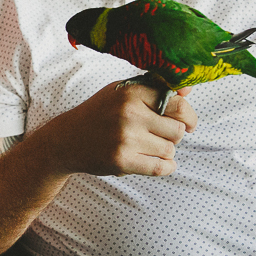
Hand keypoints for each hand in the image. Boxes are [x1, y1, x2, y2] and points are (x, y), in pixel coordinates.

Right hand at [42, 81, 195, 177]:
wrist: (67, 140)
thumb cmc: (100, 113)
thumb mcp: (123, 92)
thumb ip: (155, 88)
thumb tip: (189, 88)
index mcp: (132, 92)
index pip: (178, 104)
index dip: (188, 115)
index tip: (188, 123)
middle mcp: (129, 113)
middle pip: (178, 129)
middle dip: (174, 135)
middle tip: (161, 136)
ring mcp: (125, 138)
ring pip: (170, 149)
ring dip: (165, 151)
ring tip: (151, 147)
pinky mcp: (122, 160)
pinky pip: (160, 167)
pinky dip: (166, 167)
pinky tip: (161, 163)